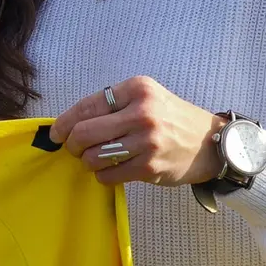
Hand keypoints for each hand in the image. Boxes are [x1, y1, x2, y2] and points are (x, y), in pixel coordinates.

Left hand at [47, 76, 226, 186]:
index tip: (56, 133)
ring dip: (88, 161)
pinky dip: (103, 176)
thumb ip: (112, 105)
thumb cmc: (170, 118)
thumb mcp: (145, 98)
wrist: (209, 143)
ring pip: (94, 157)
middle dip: (72, 144)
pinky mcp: (149, 167)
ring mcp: (146, 141)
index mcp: (137, 89)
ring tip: (96, 159)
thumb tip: (70, 123)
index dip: (65, 122)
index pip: (87, 106)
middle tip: (74, 149)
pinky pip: (109, 175)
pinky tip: (111, 170)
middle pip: (84, 132)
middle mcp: (142, 113)